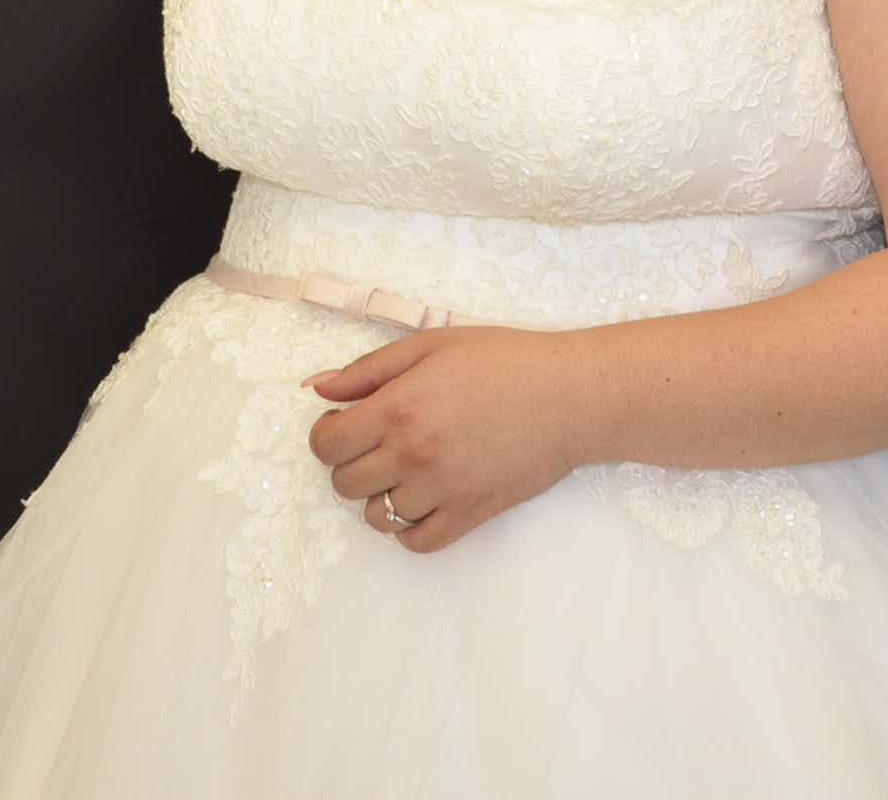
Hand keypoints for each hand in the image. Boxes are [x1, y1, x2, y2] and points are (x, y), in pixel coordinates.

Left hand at [306, 328, 593, 553]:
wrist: (570, 395)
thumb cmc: (503, 360)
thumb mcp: (432, 345)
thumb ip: (369, 368)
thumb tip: (317, 387)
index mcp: (398, 408)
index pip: (326, 445)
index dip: (326, 435)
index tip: (345, 423)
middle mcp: (412, 455)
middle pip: (344, 484)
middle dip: (351, 463)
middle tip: (377, 443)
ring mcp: (441, 490)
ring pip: (377, 517)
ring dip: (380, 496)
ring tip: (405, 470)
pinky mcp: (470, 514)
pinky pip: (417, 542)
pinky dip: (410, 528)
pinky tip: (423, 500)